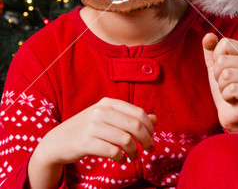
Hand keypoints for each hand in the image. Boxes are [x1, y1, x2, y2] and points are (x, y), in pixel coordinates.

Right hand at [33, 97, 156, 165]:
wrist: (58, 141)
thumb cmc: (88, 129)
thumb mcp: (108, 118)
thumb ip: (130, 117)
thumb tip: (155, 119)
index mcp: (108, 102)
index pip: (138, 113)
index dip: (150, 127)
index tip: (152, 138)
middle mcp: (101, 111)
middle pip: (135, 125)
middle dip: (147, 140)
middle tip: (149, 150)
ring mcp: (92, 126)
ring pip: (125, 139)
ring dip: (134, 151)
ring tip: (133, 156)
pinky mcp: (85, 142)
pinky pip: (112, 151)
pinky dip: (121, 157)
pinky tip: (120, 159)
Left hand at [202, 33, 237, 140]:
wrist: (231, 113)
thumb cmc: (225, 86)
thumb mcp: (215, 65)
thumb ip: (210, 49)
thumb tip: (208, 35)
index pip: (225, 43)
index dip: (217, 57)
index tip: (223, 69)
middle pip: (223, 60)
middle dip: (217, 74)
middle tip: (226, 83)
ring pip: (226, 75)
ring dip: (221, 86)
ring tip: (229, 91)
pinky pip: (231, 89)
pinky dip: (226, 96)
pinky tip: (233, 99)